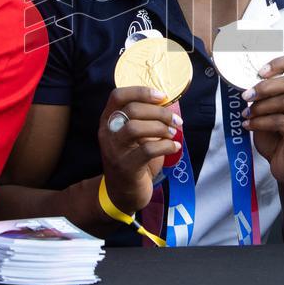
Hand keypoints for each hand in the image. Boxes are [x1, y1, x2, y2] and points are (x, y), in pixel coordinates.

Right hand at [97, 86, 181, 214]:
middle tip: (176, 120)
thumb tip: (169, 104)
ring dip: (160, 127)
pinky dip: (166, 146)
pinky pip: (147, 150)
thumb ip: (144, 120)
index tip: (161, 96)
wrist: (122, 193)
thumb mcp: (134, 136)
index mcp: (108, 120)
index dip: (140, 91)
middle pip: (132, 110)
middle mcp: (107, 132)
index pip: (118, 96)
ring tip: (173, 133)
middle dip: (159, 112)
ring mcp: (114, 150)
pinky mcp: (126, 166)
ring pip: (135, 128)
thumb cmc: (132, 159)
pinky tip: (175, 147)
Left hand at [242, 55, 283, 185]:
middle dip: (264, 87)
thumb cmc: (279, 137)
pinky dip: (260, 122)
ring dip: (260, 106)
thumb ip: (266, 96)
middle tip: (246, 95)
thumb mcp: (271, 111)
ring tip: (247, 114)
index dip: (279, 63)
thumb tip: (246, 82)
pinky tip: (249, 126)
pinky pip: (280, 122)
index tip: (259, 71)